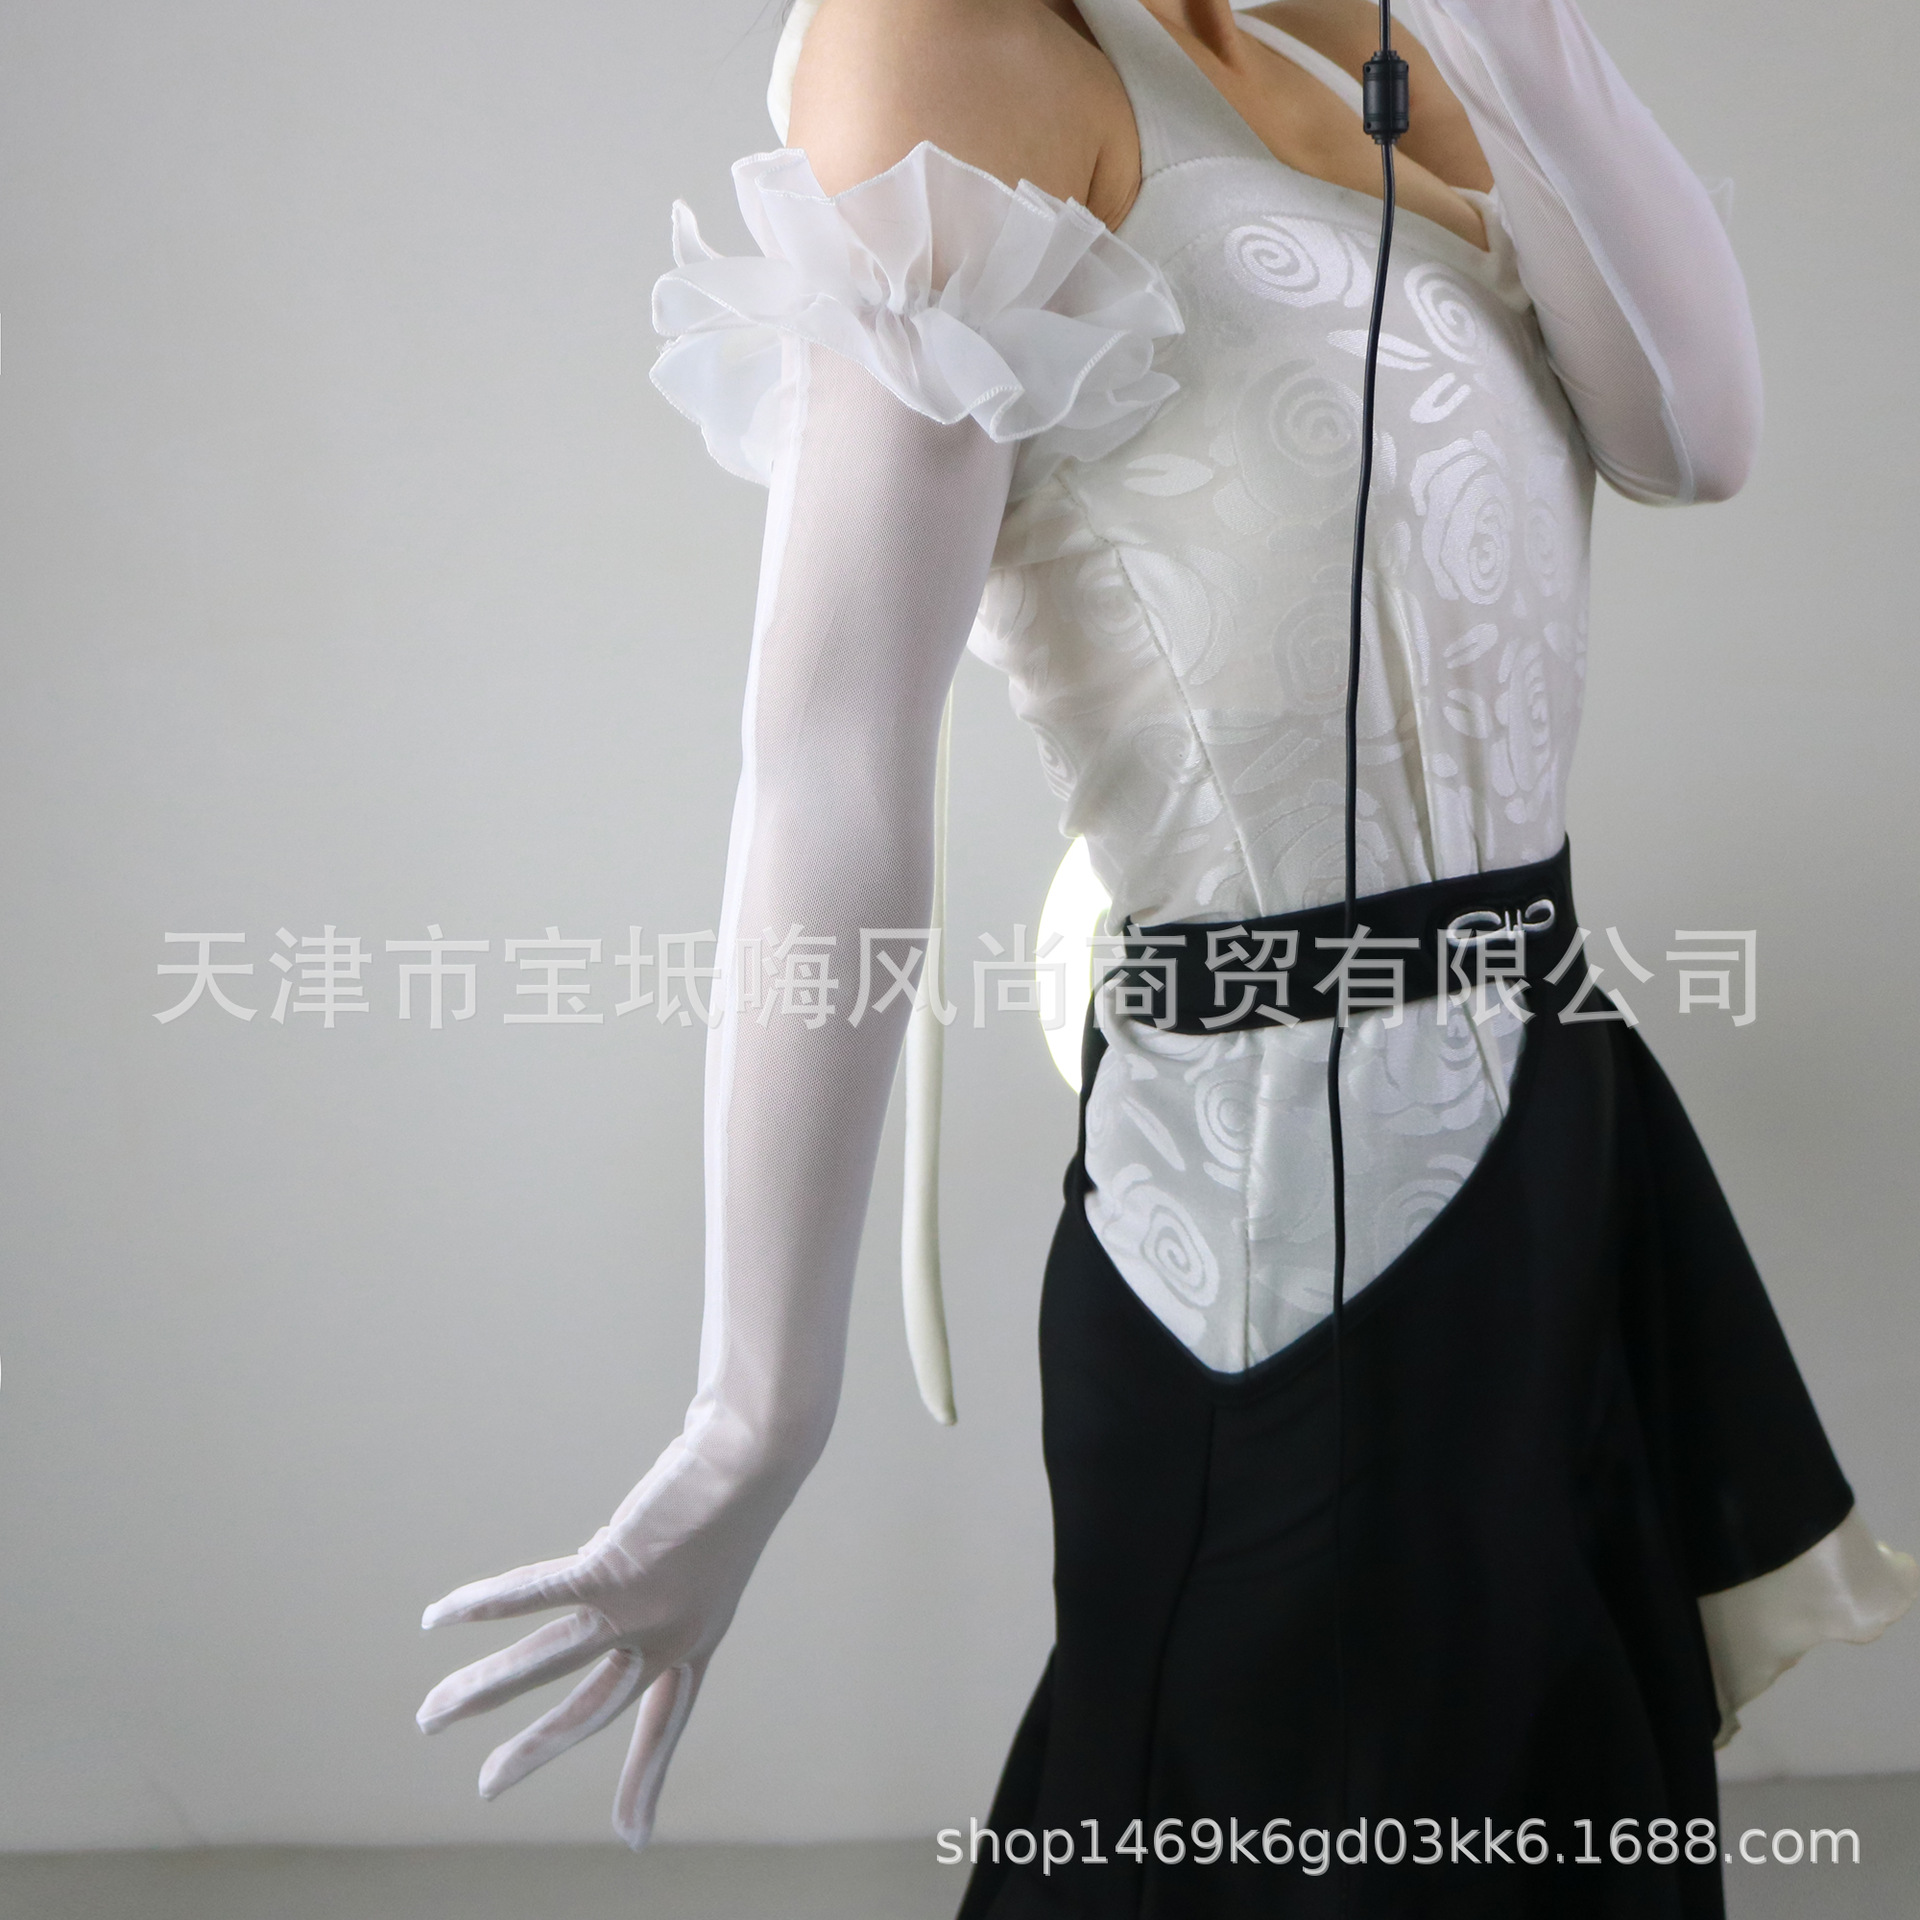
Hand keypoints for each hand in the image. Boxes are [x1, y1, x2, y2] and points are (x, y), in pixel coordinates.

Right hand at [415, 1435, 798, 1846]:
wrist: (760, 1451)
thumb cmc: (738, 1477)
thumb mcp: (702, 1542)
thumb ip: (649, 1566)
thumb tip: (598, 1555)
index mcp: (699, 1636)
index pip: (669, 1720)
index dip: (647, 1774)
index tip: (634, 1838)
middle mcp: (669, 1637)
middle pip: (591, 1712)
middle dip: (535, 1752)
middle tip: (487, 1789)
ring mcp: (640, 1610)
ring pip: (545, 1664)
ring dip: (482, 1692)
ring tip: (429, 1716)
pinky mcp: (612, 1569)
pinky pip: (533, 1595)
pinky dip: (482, 1605)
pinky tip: (440, 1616)